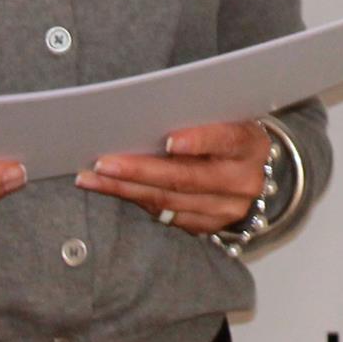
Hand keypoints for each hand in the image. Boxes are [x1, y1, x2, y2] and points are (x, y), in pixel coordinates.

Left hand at [75, 121, 269, 233]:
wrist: (250, 169)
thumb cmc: (227, 132)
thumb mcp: (225, 117)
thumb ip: (198, 117)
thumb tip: (144, 115)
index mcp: (250, 144)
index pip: (226, 140)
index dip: (198, 140)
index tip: (167, 140)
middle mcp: (244, 180)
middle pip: (187, 178)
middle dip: (140, 170)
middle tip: (103, 163)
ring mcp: (227, 209)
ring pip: (169, 201)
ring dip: (125, 189)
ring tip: (92, 177)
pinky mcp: (208, 225)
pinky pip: (166, 215)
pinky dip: (135, 200)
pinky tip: (111, 189)